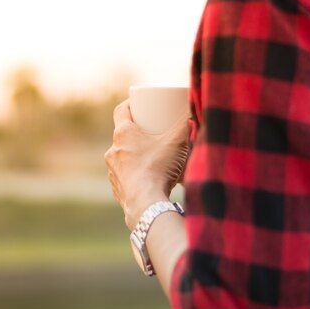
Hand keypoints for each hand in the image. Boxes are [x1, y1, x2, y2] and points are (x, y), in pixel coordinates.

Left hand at [104, 100, 188, 229]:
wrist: (145, 205)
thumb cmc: (158, 168)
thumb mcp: (176, 140)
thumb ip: (187, 121)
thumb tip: (196, 103)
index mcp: (123, 134)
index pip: (121, 111)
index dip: (131, 105)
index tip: (140, 105)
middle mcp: (113, 152)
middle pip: (124, 135)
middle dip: (138, 133)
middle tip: (154, 133)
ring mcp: (113, 172)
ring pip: (124, 158)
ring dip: (136, 156)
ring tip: (154, 158)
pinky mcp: (117, 190)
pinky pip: (125, 178)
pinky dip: (136, 176)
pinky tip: (149, 179)